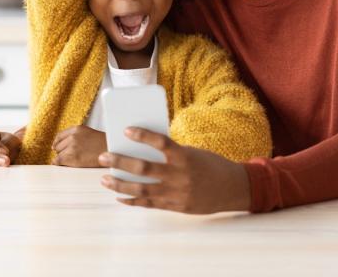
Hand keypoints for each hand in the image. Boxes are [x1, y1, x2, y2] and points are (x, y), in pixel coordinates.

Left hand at [52, 125, 106, 167]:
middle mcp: (73, 136)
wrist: (112, 152)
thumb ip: (78, 137)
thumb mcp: (89, 134)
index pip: (60, 136)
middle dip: (62, 152)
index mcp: (77, 129)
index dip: (58, 143)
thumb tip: (65, 146)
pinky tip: (61, 166)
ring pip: (58, 155)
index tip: (55, 148)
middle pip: (58, 146)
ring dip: (63, 159)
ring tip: (72, 162)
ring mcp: (72, 147)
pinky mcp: (72, 157)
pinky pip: (58, 161)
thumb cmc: (104, 145)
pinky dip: (58, 164)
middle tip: (70, 157)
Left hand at [97, 128, 250, 213]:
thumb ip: (170, 154)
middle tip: (103, 157)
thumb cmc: (210, 165)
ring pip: (141, 189)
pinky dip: (133, 201)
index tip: (125, 130)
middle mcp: (180, 175)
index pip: (160, 142)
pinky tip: (120, 197)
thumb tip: (141, 151)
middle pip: (143, 168)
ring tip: (104, 180)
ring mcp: (177, 193)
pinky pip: (150, 204)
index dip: (142, 135)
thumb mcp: (193, 153)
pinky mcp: (176, 206)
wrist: (233, 188)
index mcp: (185, 156)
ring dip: (120, 184)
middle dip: (120, 162)